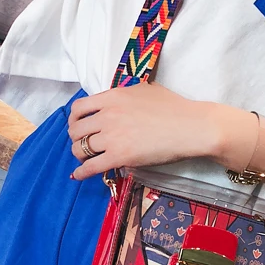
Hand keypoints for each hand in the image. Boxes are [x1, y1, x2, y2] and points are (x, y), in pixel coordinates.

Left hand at [68, 83, 245, 180]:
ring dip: (80, 155)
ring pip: (80, 148)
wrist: (190, 126)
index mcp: (112, 96)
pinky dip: (82, 172)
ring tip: (86, 159)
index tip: (78, 125)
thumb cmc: (174, 107)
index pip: (79, 108)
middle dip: (77, 138)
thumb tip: (115, 100)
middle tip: (84, 144)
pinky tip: (79, 176)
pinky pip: (91, 166)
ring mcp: (112, 136)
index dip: (74, 119)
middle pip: (76, 130)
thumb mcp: (144, 89)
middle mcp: (107, 115)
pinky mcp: (120, 156)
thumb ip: (124, 95)